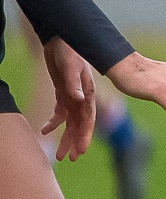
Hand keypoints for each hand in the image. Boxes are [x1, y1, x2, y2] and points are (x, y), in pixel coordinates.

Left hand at [39, 38, 95, 160]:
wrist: (62, 40)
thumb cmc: (69, 52)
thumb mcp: (71, 67)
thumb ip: (75, 84)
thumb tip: (78, 99)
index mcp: (88, 94)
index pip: (88, 120)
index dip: (85, 136)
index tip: (80, 151)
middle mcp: (82, 99)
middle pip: (80, 125)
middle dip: (75, 143)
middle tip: (69, 159)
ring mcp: (73, 97)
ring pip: (70, 123)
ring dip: (65, 138)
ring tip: (59, 155)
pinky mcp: (63, 94)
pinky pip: (59, 114)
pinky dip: (53, 123)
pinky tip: (45, 131)